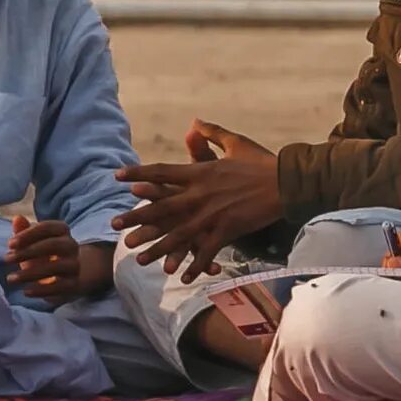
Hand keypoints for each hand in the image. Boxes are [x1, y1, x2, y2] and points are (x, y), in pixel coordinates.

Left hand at [5, 218, 110, 302]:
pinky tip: (26, 291)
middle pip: (53, 245)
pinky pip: (59, 287)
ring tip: (11, 278)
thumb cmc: (42, 254)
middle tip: (7, 259)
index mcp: (61, 231)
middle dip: (28, 252)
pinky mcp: (73, 284)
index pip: (47, 227)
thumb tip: (17, 218)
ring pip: (55, 267)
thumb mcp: (31, 242)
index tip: (9, 244)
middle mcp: (71, 246)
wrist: (64, 276)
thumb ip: (23, 231)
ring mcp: (74, 265)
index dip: (28, 234)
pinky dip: (41, 290)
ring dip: (30, 273)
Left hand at [112, 120, 282, 281]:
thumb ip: (211, 134)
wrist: (286, 182)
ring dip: (157, 248)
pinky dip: (194, 265)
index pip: (161, 172)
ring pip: (178, 235)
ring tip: (139, 259)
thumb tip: (194, 123)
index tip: (118, 177)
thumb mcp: (235, 142)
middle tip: (115, 226)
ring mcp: (212, 214)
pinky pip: (205, 251)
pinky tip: (183, 277)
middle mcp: (200, 193)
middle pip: (161, 207)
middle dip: (137, 218)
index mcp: (200, 172)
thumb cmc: (261, 161)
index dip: (138, 174)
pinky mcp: (227, 230)